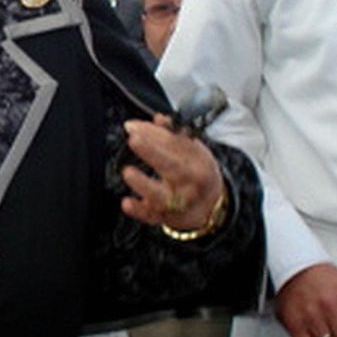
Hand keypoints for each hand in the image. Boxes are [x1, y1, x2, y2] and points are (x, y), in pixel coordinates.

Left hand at [121, 115, 222, 233]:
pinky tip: (126, 203)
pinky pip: (151, 217)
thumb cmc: (197, 171)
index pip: (179, 148)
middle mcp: (190, 187)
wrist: (209, 206)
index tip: (136, 128)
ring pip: (162, 197)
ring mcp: (178, 205)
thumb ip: (174, 134)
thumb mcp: (193, 151)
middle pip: (173, 169)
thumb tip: (157, 118)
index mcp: (199, 166)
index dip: (157, 137)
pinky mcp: (165, 218)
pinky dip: (139, 211)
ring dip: (144, 184)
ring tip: (128, 172)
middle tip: (134, 140)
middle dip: (153, 153)